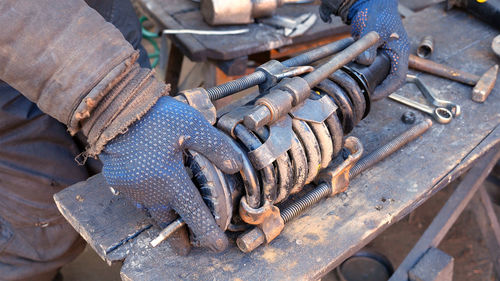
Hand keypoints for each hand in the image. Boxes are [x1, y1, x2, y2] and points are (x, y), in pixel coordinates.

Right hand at [99, 96, 241, 251]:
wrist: (114, 109)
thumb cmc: (154, 116)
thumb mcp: (193, 126)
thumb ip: (216, 148)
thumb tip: (235, 165)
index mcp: (169, 181)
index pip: (193, 214)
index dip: (208, 232)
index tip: (218, 246)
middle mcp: (149, 191)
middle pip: (167, 222)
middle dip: (178, 238)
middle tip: (186, 248)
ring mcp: (130, 188)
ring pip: (150, 212)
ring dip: (163, 219)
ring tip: (172, 222)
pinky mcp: (117, 180)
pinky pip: (135, 199)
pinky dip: (147, 202)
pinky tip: (154, 196)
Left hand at [320, 0, 409, 99]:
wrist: (370, 3)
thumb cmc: (379, 12)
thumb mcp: (375, 29)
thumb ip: (369, 46)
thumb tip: (364, 61)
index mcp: (400, 52)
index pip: (398, 78)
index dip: (387, 90)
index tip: (374, 95)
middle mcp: (393, 56)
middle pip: (388, 79)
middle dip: (377, 89)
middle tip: (363, 94)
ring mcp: (382, 56)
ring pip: (378, 75)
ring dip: (368, 81)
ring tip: (357, 87)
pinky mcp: (372, 54)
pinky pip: (368, 68)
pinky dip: (361, 73)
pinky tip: (352, 75)